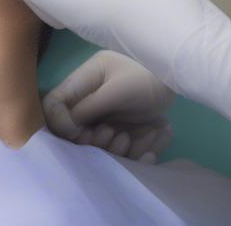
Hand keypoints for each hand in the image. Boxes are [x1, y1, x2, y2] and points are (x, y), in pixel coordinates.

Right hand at [44, 51, 173, 163]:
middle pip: (73, 129)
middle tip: (111, 134)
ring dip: (113, 148)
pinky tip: (148, 152)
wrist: (176, 78)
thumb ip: (89, 106)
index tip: (79, 132)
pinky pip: (120, 150)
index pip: (54, 103)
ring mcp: (106, 116)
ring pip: (97, 144)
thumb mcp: (116, 89)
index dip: (60, 122)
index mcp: (83, 81)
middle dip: (90, 140)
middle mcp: (90, 100)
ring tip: (128, 138)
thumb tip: (66, 125)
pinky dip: (134, 153)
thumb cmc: (145, 76)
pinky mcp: (122, 130)